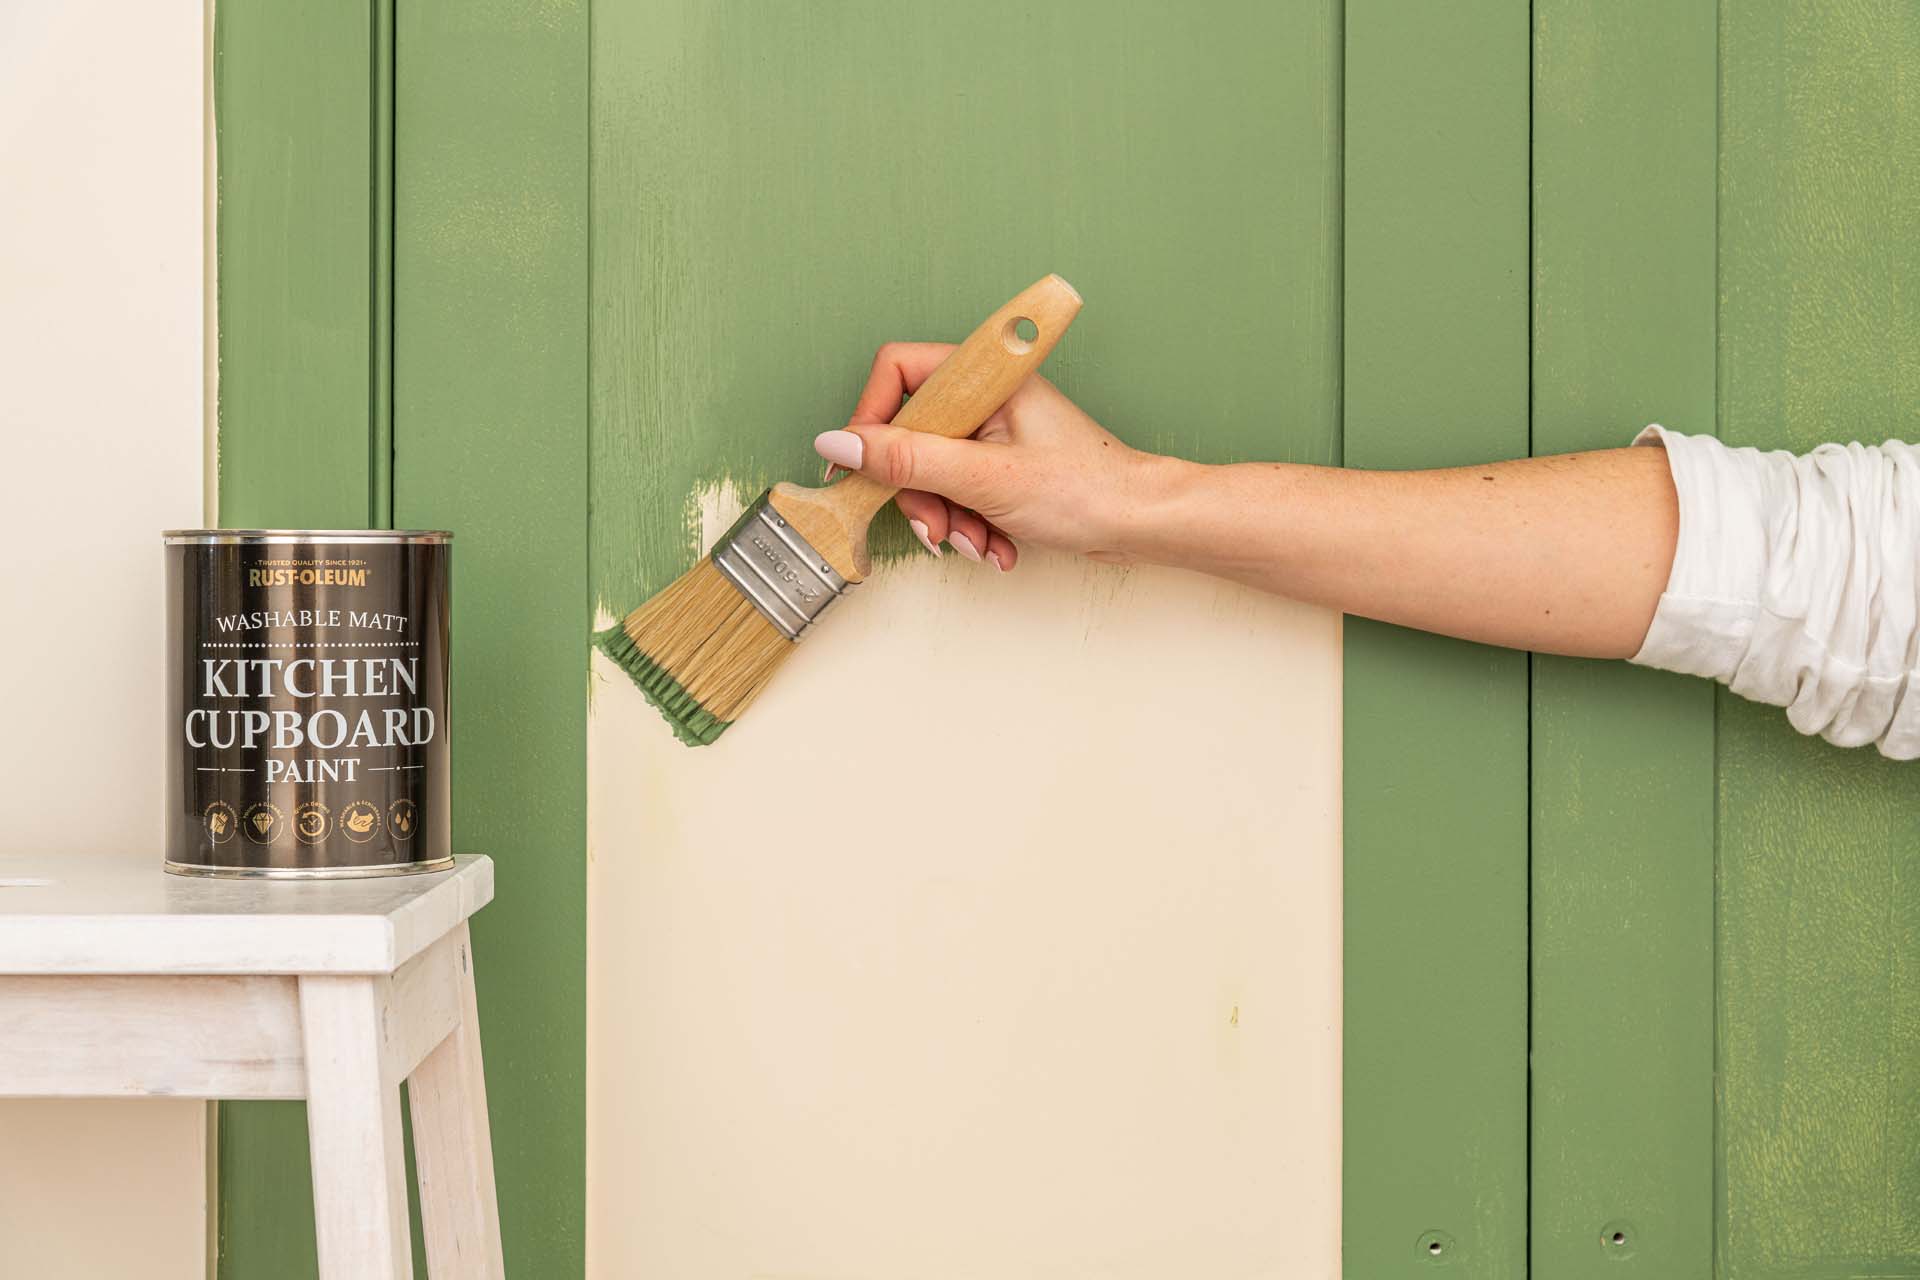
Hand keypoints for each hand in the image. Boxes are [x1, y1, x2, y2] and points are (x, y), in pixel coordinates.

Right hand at [812, 342, 1157, 570]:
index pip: (897, 371)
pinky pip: (959, 490)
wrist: (1141, 523)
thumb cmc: (1085, 490)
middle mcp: (986, 395)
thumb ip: (906, 460)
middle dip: (920, 491)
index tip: (865, 469)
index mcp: (985, 375)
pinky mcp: (1002, 463)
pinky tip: (997, 547)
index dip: (873, 419)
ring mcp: (994, 430)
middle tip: (938, 529)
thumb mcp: (982, 478)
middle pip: (910, 432)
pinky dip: (970, 523)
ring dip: (947, 517)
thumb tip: (838, 444)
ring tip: (980, 546)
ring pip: (932, 469)